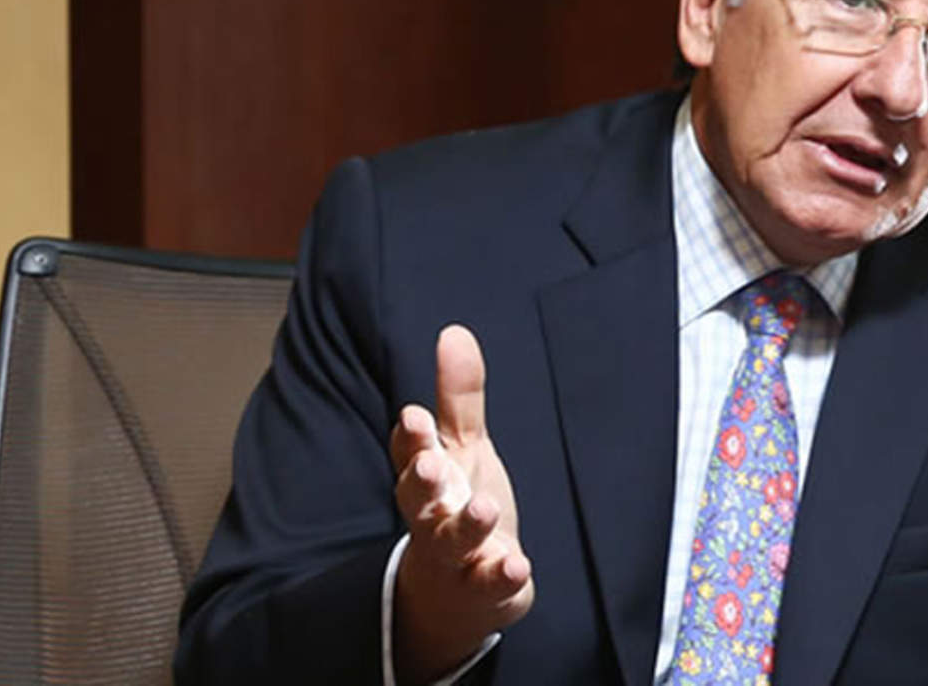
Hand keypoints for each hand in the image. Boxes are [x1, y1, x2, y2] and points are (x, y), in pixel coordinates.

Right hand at [389, 325, 533, 684]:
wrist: (460, 595)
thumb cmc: (457, 506)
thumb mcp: (462, 448)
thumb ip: (458, 396)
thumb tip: (454, 332)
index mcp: (426, 477)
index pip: (410, 454)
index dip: (412, 438)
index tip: (416, 417)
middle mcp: (432, 516)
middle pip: (418, 499)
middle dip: (421, 482)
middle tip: (430, 466)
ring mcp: (456, 557)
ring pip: (452, 542)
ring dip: (466, 525)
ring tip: (484, 508)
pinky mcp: (483, 588)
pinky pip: (489, 584)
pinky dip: (500, 576)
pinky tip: (517, 565)